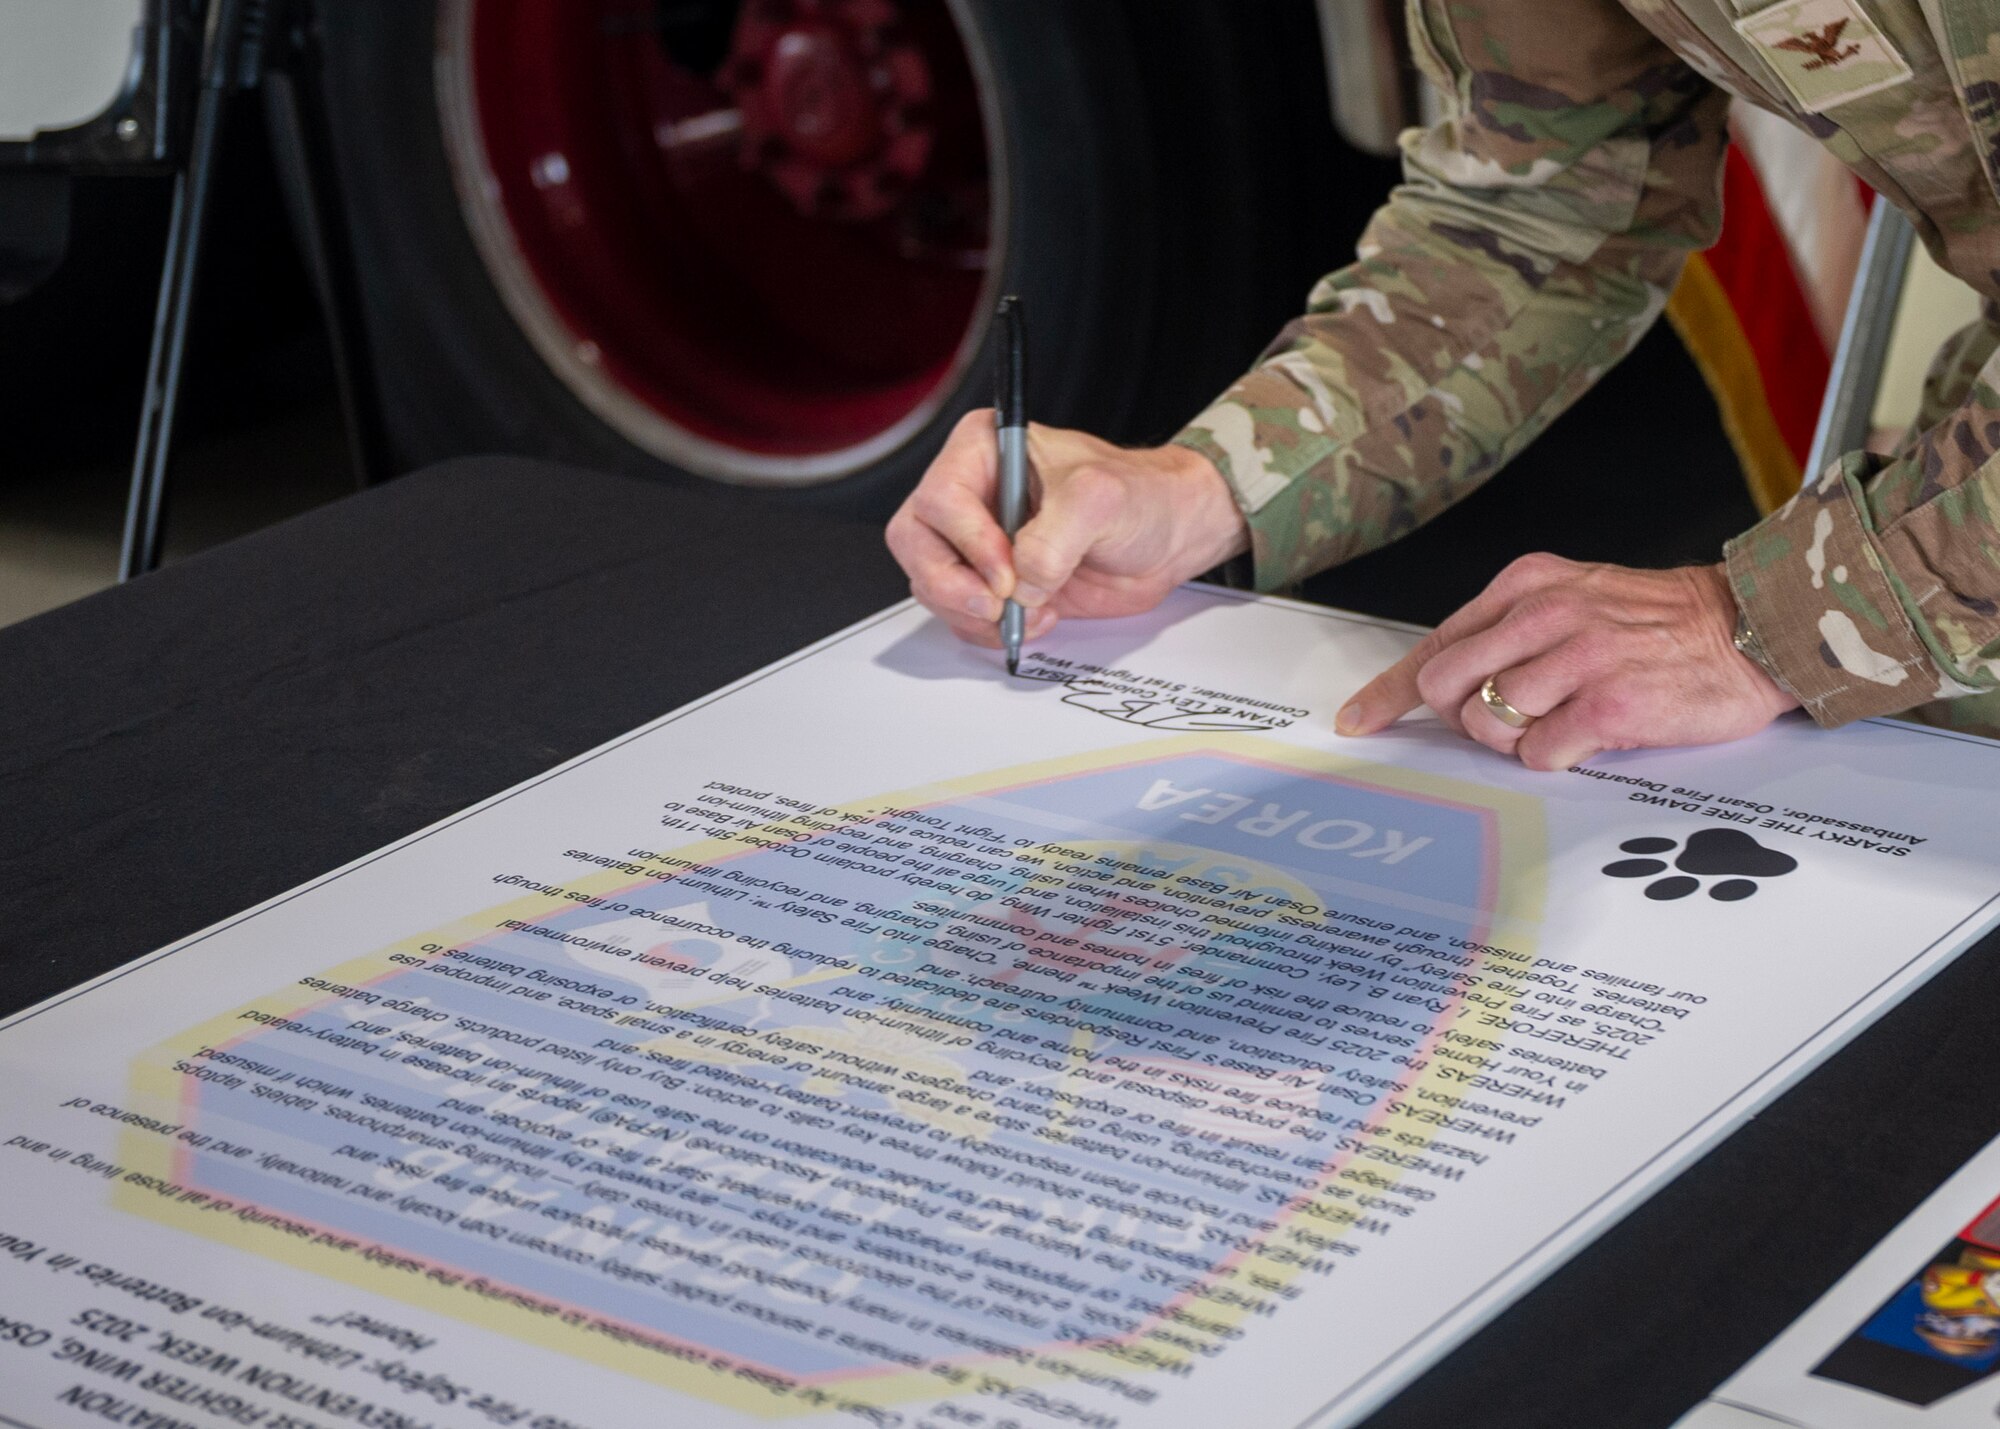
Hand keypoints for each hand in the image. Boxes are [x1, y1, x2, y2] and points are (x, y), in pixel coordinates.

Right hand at [885, 411, 1248, 647]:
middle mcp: (971, 495)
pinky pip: (962, 615)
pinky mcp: (992, 584)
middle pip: (916, 543)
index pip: (940, 499)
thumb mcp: (1101, 498)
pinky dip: (991, 630)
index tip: (1008, 571)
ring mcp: (977, 543)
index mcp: (984, 450)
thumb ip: (1054, 537)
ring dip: (975, 612)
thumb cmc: (1141, 496)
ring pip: (932, 585)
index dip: (968, 541)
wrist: (1170, 537)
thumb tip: (1020, 582)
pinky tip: (1037, 618)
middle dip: (951, 584)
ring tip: (1032, 611)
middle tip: (996, 606)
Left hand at [1336, 553, 1799, 768]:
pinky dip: (1554, 758)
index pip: (1435, 644)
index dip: (1388, 692)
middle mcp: (1544, 614)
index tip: (1358, 720)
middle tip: (1512, 719)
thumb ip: (1510, 630)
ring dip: (1515, 741)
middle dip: (1465, 718)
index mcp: (1527, 585)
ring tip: (1562, 724)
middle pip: (1445, 688)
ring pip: (1487, 725)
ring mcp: (1577, 657)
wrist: (1752, 628)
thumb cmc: (1659, 623)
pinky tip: (1588, 737)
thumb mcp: (1575, 597)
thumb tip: (1445, 681)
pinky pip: (1539, 753)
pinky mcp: (1609, 703)